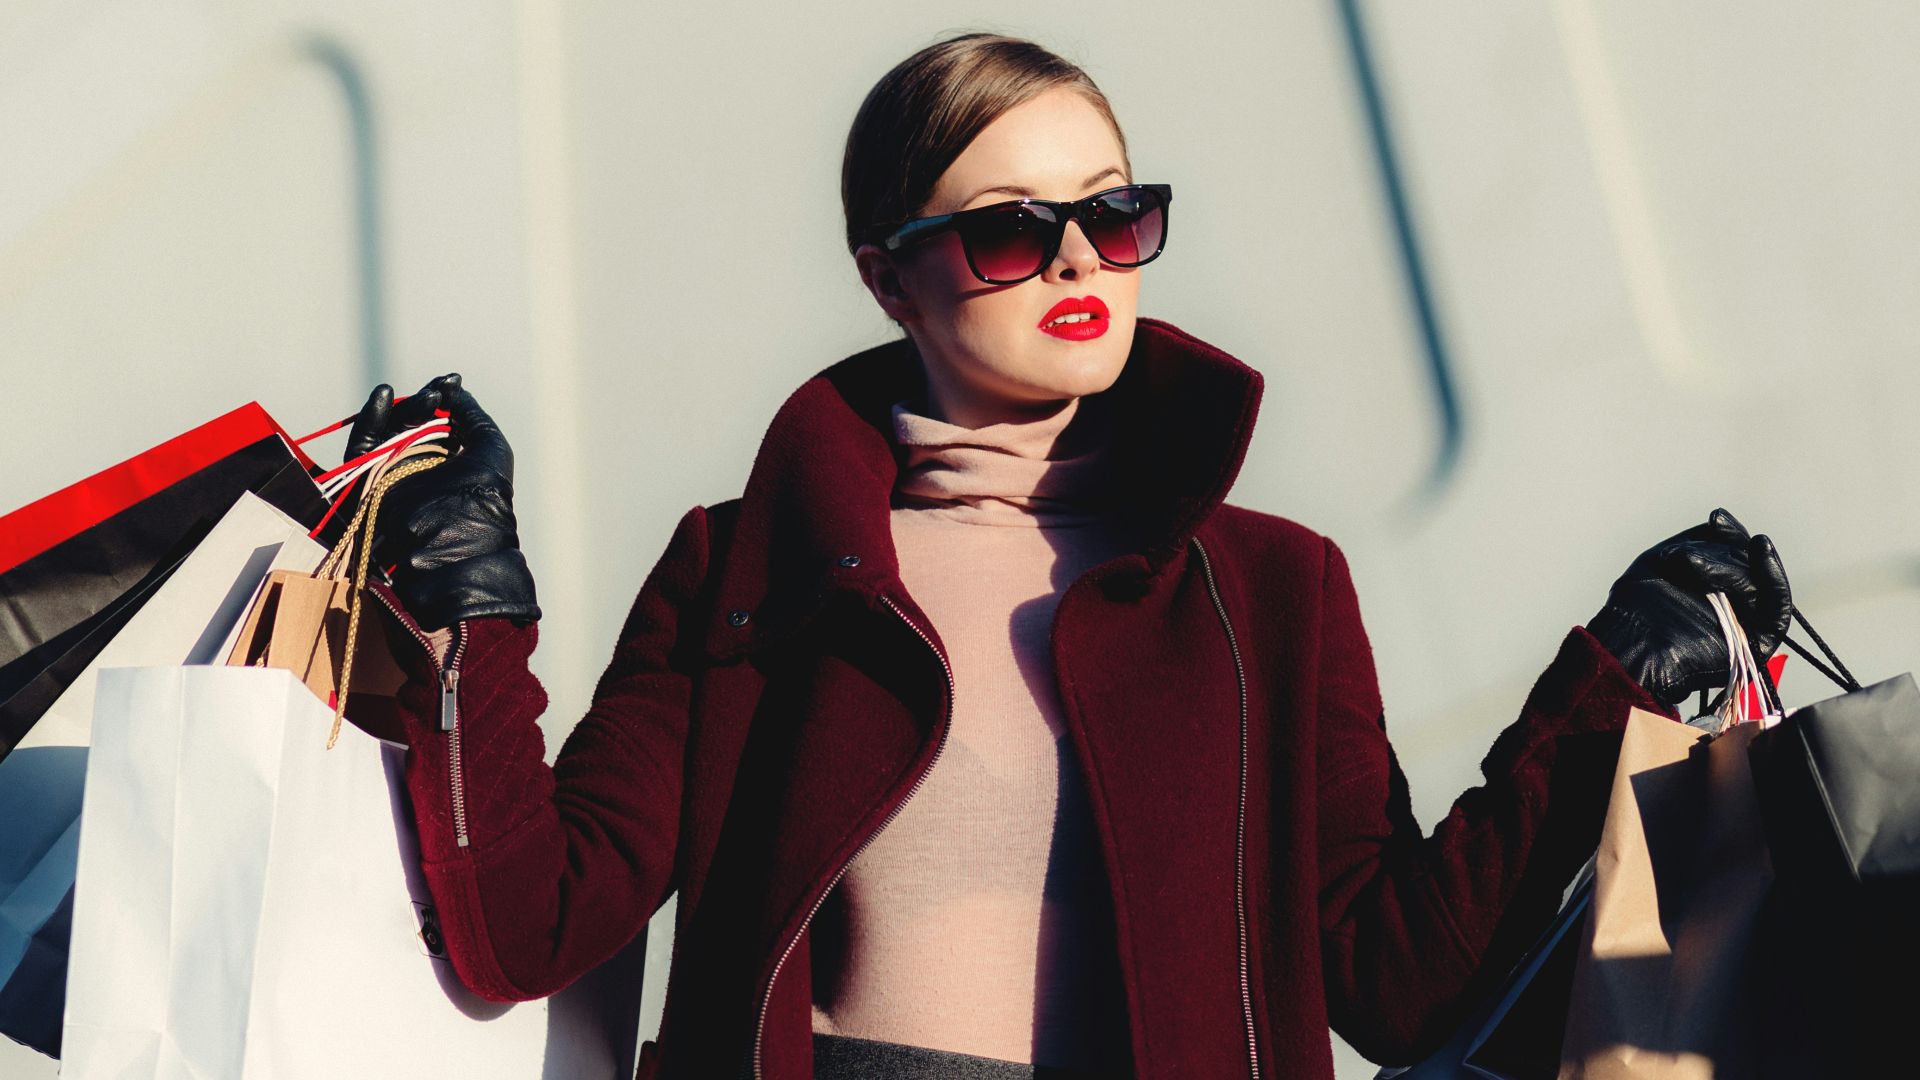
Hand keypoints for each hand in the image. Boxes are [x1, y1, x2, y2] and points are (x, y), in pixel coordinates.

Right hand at [347, 374, 539, 630]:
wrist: (454, 545)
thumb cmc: (483, 498)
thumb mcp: (490, 448)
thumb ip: (472, 416)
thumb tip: (454, 390)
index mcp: (450, 464)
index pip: (438, 423)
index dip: (442, 398)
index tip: (450, 381)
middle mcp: (420, 469)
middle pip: (410, 424)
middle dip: (423, 403)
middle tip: (436, 394)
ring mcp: (393, 477)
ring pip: (387, 433)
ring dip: (401, 409)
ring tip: (421, 396)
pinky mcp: (367, 486)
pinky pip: (361, 450)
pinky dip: (370, 422)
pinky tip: (383, 396)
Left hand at [1585, 508, 1790, 705]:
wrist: (1630, 649)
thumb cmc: (1638, 608)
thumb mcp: (1662, 561)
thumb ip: (1696, 541)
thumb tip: (1721, 521)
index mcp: (1713, 588)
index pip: (1735, 556)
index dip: (1730, 535)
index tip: (1717, 518)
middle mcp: (1733, 605)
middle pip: (1749, 566)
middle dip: (1724, 553)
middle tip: (1688, 558)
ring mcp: (1748, 624)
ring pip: (1760, 583)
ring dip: (1734, 566)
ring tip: (1694, 566)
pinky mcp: (1759, 644)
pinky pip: (1778, 610)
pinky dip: (1774, 579)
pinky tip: (1761, 552)